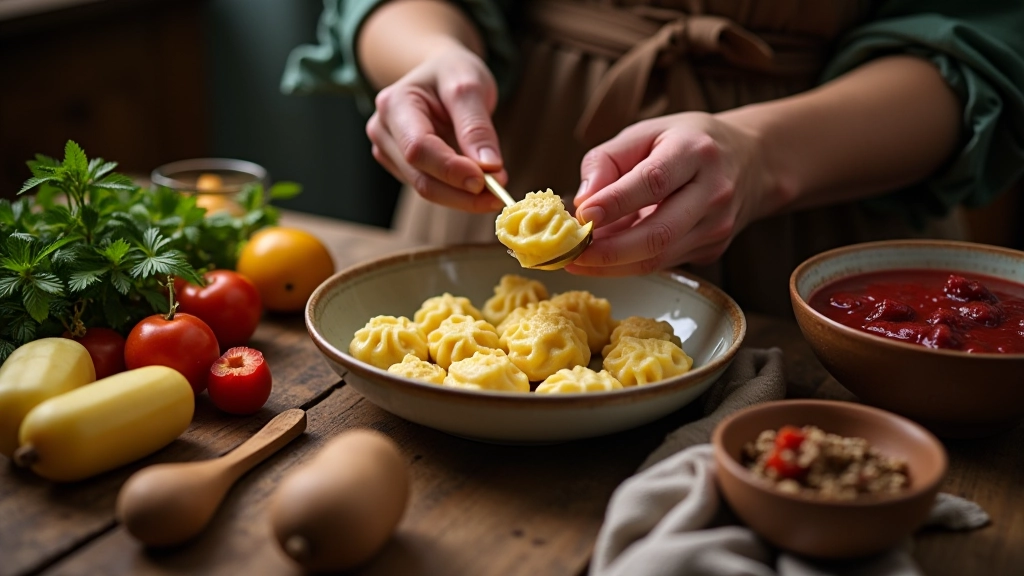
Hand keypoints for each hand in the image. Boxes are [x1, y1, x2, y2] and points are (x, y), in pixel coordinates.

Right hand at [366, 44, 506, 212]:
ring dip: (462, 197)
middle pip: (420, 177)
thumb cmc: (453, 73)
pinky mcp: (401, 166)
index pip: (418, 148)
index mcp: (394, 103)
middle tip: (499, 195)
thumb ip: (477, 126)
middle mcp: (383, 130)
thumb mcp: (470, 85)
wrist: (440, 73)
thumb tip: (490, 167)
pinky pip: (431, 187)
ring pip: (425, 188)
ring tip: (496, 189)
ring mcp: (388, 151)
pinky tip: (479, 184)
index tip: (488, 180)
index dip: (451, 169)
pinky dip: (457, 192)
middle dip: (462, 192)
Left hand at [568, 112, 775, 275]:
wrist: (751, 160)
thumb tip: (581, 201)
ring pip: (658, 257)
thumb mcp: (645, 133)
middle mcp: (713, 191)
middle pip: (658, 233)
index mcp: (695, 152)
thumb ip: (607, 161)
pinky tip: (604, 257)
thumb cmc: (686, 142)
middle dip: (609, 251)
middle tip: (570, 254)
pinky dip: (627, 264)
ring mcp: (717, 226)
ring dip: (612, 265)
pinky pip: (663, 263)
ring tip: (577, 260)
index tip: (582, 216)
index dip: (616, 202)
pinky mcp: (713, 249)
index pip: (654, 181)